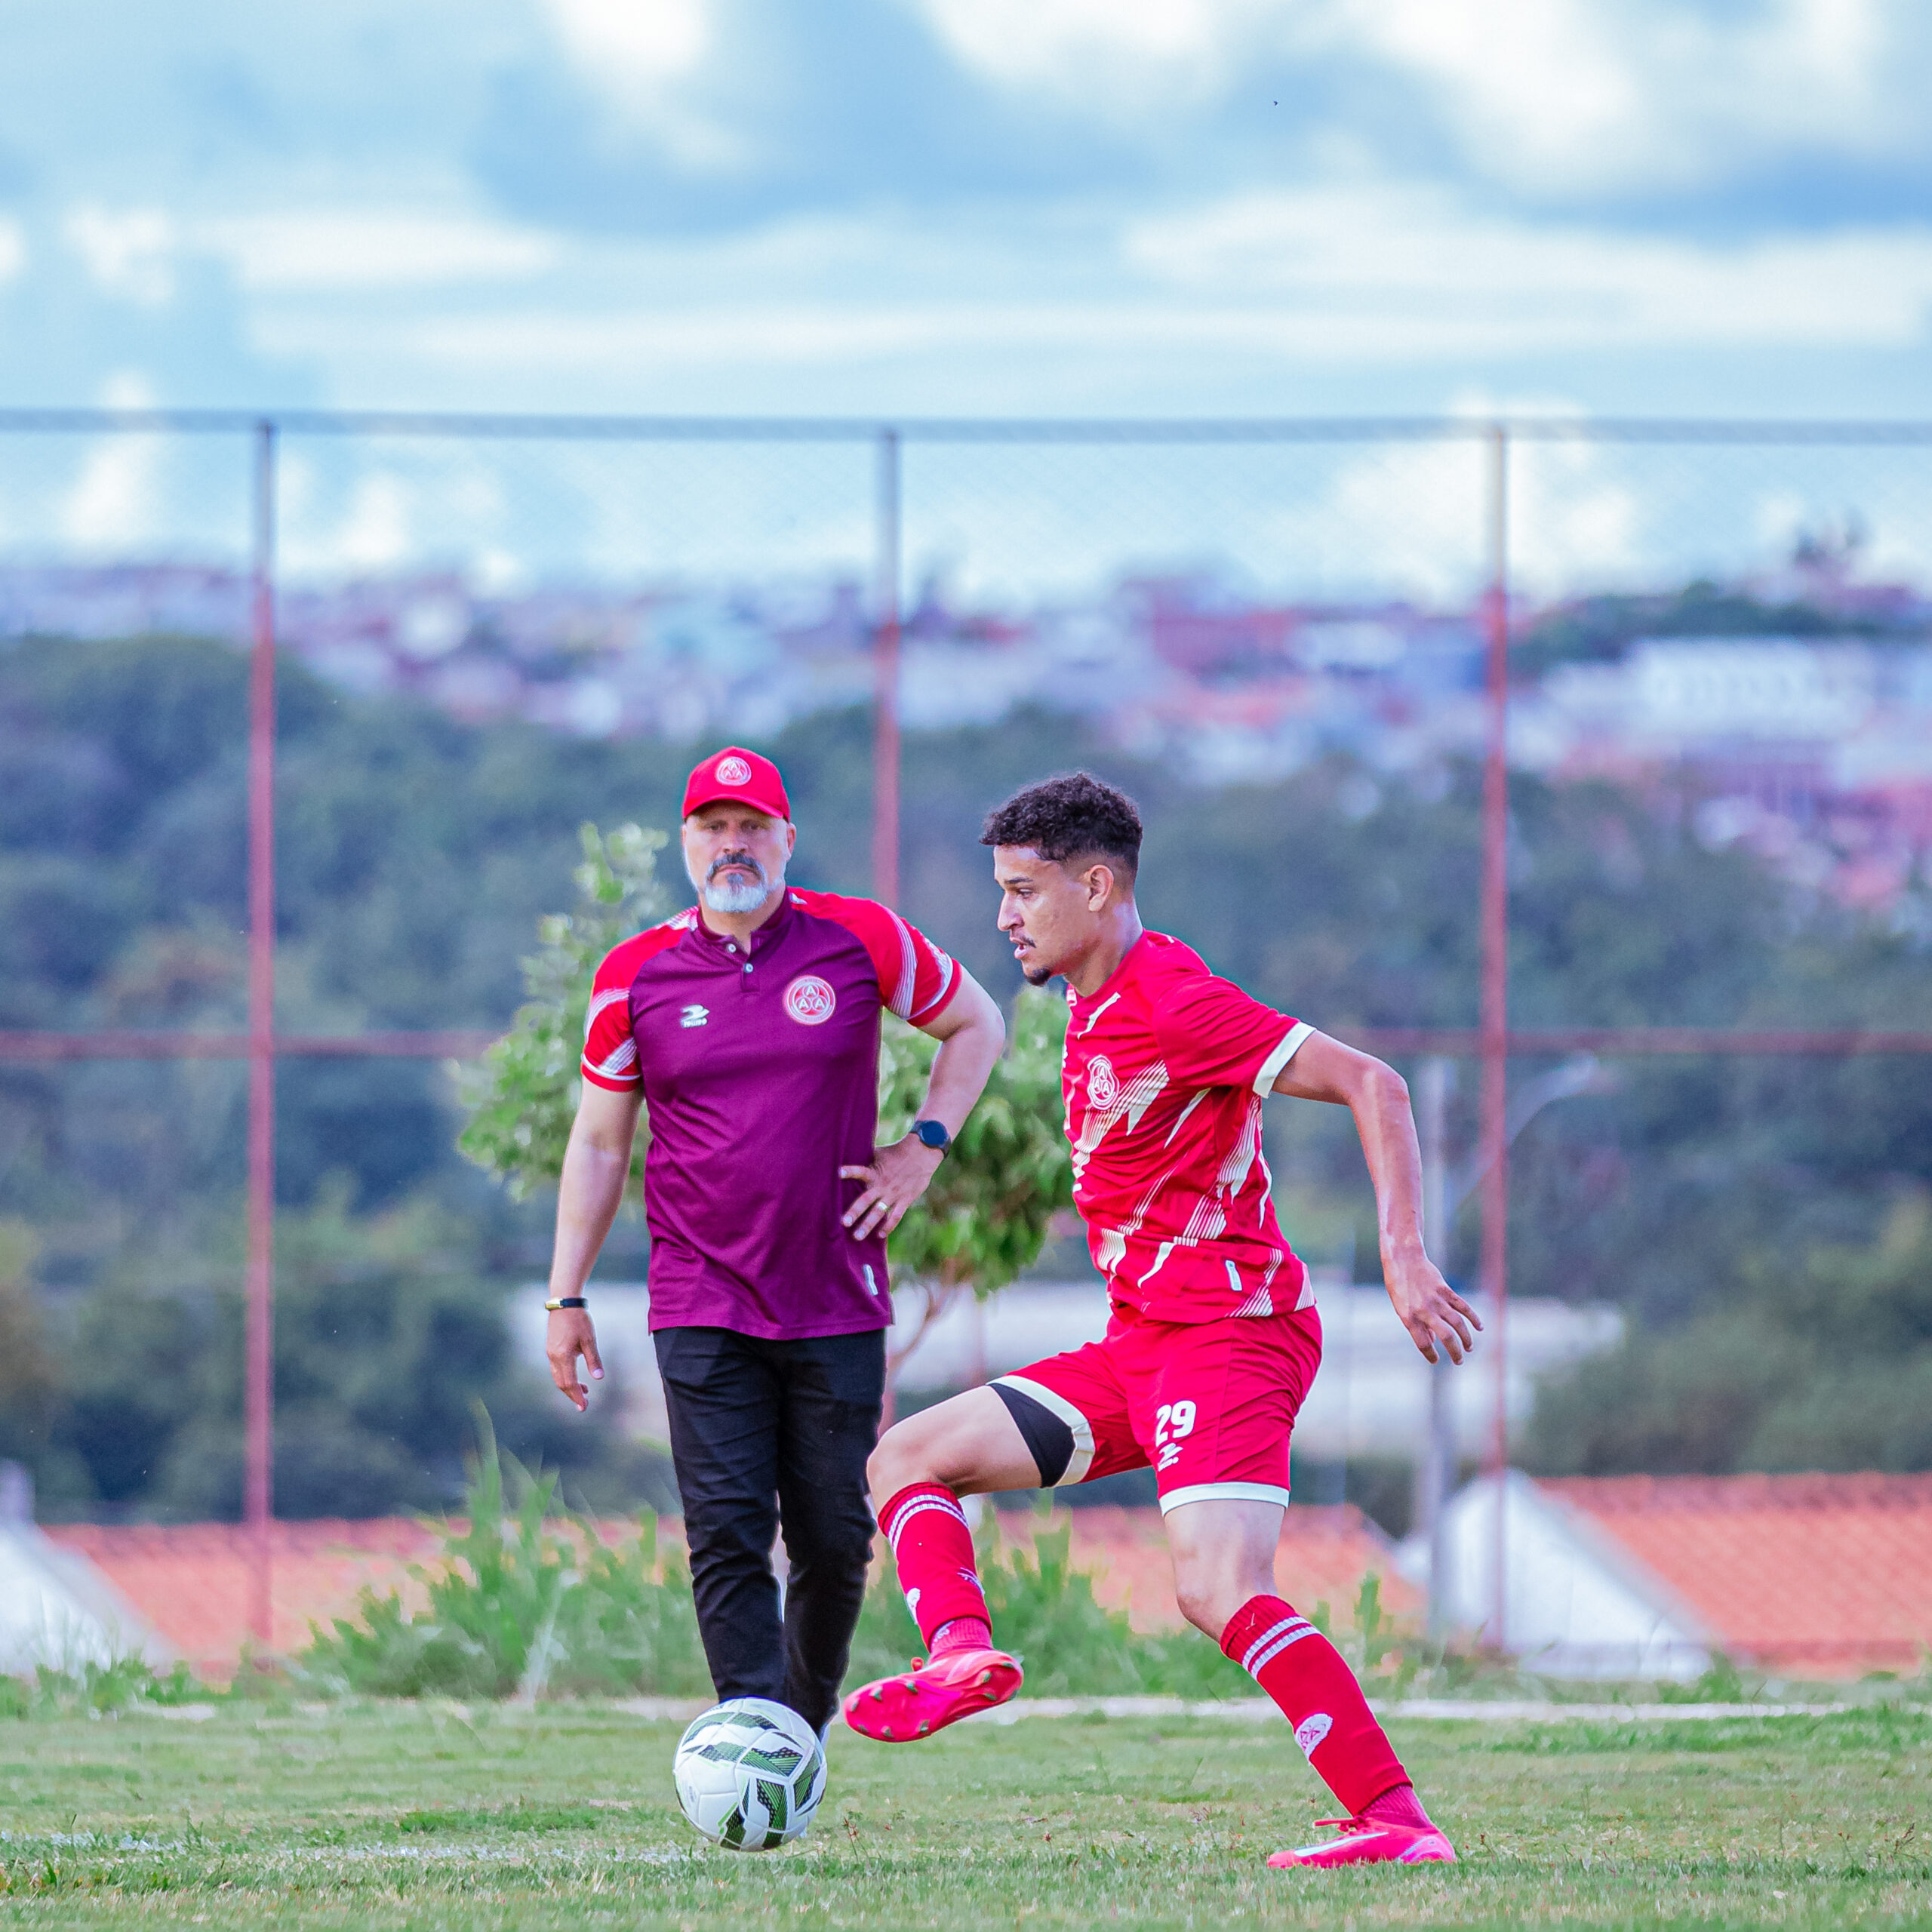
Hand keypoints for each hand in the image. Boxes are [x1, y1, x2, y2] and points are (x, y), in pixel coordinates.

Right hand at [546, 1306, 603, 1410]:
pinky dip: (565, 1377)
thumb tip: (599, 1377)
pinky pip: (556, 1369)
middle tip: (584, 1405)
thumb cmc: (578, 1319)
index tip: (584, 1406)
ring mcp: (550, 1353)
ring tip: (583, 1392)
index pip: (569, 1383)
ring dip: (569, 1387)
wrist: (564, 1303)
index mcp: (563, 1356)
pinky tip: (576, 1376)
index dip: (576, 1397)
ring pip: (557, 1377)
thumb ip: (593, 1359)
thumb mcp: (589, 1339)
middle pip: (561, 1383)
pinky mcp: (551, 1349)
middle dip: (572, 1395)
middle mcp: (553, 1357)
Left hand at [839, 1135, 944, 1240]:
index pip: (860, 1171)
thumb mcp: (879, 1153)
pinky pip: (895, 1216)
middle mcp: (882, 1184)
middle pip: (866, 1200)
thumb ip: (866, 1160)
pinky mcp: (905, 1200)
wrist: (921, 1154)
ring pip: (879, 1212)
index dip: (850, 1171)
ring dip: (868, 1225)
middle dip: (855, 1212)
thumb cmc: (897, 1152)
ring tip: (857, 1236)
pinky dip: (888, 1226)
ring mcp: (894, 1194)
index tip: (838, 1173)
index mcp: (875, 1171)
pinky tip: (880, 1235)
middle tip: (844, 1223)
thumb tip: (848, 1154)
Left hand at [1383, 1248, 1481, 1364]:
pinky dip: (1473, 1317)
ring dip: (1466, 1338)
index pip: (1423, 1343)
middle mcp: (1424, 1310)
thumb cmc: (1399, 1286)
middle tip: (1459, 1361)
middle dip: (1455, 1352)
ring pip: (1458, 1323)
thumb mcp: (1401, 1307)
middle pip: (1446, 1337)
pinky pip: (1463, 1306)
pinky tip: (1479, 1327)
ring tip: (1469, 1348)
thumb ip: (1417, 1325)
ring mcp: (1436, 1300)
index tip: (1436, 1361)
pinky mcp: (1446, 1290)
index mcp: (1409, 1317)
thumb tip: (1433, 1342)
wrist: (1403, 1259)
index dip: (1430, 1355)